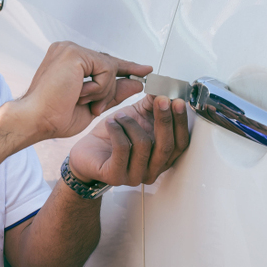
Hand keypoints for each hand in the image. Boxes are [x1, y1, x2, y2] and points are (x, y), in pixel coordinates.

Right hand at [18, 42, 151, 139]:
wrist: (36, 120)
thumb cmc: (54, 117)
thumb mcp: (93, 105)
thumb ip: (113, 92)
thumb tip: (137, 83)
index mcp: (68, 61)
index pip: (103, 61)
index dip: (125, 68)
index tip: (144, 70)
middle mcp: (68, 50)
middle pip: (109, 64)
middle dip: (111, 87)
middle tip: (92, 102)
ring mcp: (70, 49)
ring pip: (110, 67)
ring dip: (102, 91)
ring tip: (80, 100)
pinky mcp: (74, 53)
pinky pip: (106, 69)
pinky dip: (99, 88)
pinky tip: (80, 94)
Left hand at [68, 94, 189, 185]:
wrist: (86, 154)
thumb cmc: (112, 138)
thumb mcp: (136, 117)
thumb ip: (152, 106)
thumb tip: (165, 89)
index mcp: (161, 159)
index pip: (180, 143)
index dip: (181, 122)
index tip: (178, 101)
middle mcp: (151, 171)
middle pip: (167, 147)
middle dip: (165, 120)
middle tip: (159, 99)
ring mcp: (134, 177)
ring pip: (144, 145)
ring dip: (131, 124)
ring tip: (119, 115)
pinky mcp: (115, 177)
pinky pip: (122, 149)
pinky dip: (117, 130)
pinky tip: (110, 122)